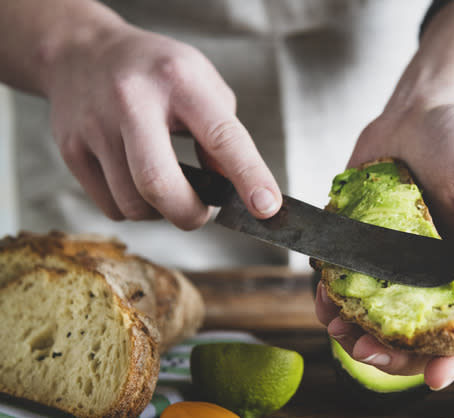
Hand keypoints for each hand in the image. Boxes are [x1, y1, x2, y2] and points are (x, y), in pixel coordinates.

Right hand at [45, 23, 280, 228]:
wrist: (81, 52)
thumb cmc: (155, 72)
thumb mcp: (201, 84)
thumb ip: (224, 134)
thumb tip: (235, 188)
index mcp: (178, 81)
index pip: (222, 137)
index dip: (248, 176)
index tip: (266, 207)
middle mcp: (132, 101)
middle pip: (158, 184)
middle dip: (189, 213)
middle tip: (202, 211)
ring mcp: (95, 127)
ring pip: (133, 205)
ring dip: (160, 212)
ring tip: (168, 186)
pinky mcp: (71, 150)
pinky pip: (110, 207)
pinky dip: (134, 209)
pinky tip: (138, 182)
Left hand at [315, 103, 453, 389]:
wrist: (419, 109)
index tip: (434, 379)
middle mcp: (432, 275)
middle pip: (417, 337)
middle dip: (392, 356)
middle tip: (364, 353)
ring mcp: (395, 263)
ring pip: (375, 319)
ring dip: (353, 333)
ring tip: (337, 328)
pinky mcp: (361, 244)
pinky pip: (345, 283)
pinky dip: (331, 297)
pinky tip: (322, 296)